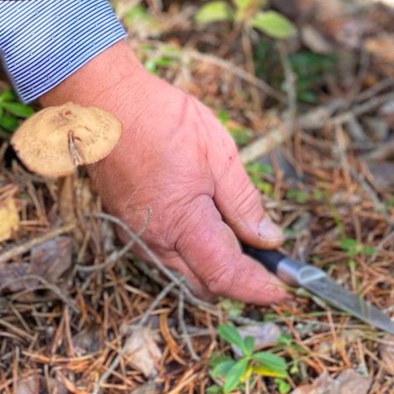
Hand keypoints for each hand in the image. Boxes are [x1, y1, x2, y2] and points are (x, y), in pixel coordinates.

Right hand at [40, 42, 288, 304]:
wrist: (105, 103)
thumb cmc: (162, 120)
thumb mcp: (218, 152)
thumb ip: (244, 202)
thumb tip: (269, 238)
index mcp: (182, 224)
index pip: (226, 275)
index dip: (259, 288)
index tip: (287, 290)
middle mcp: (156, 242)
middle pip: (205, 285)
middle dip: (240, 281)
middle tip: (270, 259)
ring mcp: (139, 237)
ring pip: (186, 273)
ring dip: (216, 265)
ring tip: (242, 234)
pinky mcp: (130, 226)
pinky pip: (168, 255)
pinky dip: (194, 251)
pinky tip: (209, 220)